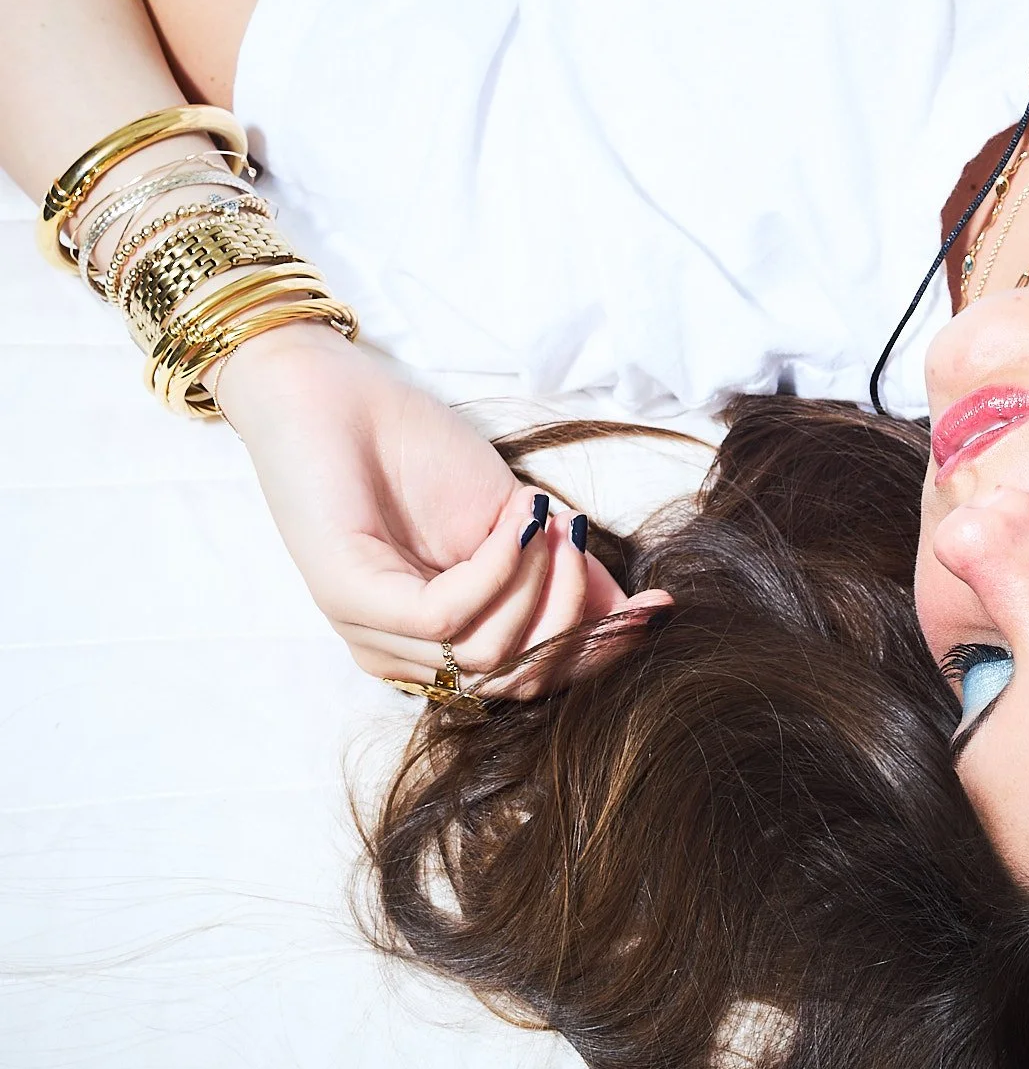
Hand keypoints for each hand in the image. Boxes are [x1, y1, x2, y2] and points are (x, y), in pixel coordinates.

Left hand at [214, 320, 670, 695]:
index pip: (533, 679)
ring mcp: (370, 632)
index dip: (600, 649)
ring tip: (548, 519)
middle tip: (581, 539)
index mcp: (442, 642)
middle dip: (573, 614)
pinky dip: (498, 568)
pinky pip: (445, 617)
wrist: (330, 389)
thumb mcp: (509, 516)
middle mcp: (404, 654)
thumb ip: (559, 570)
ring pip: (487, 655)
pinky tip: (514, 521)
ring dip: (538, 582)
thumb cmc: (409, 447)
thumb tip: (628, 612)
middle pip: (518, 679)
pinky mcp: (348, 598)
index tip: (659, 605)